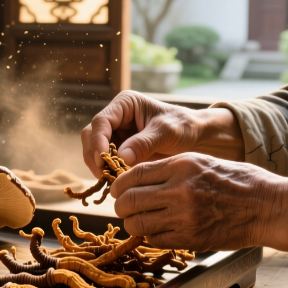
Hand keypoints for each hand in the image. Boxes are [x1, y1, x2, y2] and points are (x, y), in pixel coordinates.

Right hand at [80, 91, 244, 177]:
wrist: (196, 137)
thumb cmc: (183, 126)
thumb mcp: (166, 132)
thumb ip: (144, 143)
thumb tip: (122, 158)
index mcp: (125, 104)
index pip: (102, 121)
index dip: (98, 140)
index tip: (102, 159)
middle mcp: (116, 118)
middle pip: (91, 135)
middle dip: (94, 155)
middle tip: (102, 174)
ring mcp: (116, 134)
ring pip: (94, 150)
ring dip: (98, 165)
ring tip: (109, 181)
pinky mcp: (120, 150)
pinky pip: (105, 161)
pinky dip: (107, 172)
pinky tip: (115, 182)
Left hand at [110, 153, 287, 253]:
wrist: (267, 206)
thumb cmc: (238, 181)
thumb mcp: (201, 161)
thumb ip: (169, 168)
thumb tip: (138, 179)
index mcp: (180, 165)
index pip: (133, 174)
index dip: (118, 184)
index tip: (117, 190)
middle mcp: (178, 190)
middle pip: (128, 200)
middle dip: (121, 205)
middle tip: (125, 207)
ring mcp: (183, 217)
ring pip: (137, 224)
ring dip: (133, 224)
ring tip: (140, 220)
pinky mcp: (190, 238)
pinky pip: (155, 239)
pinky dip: (151, 236)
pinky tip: (160, 230)